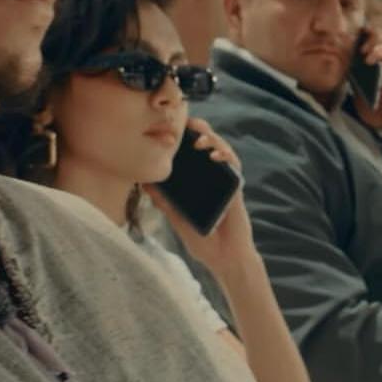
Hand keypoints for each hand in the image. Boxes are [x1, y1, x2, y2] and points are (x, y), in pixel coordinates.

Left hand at [142, 118, 257, 276]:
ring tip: (199, 140)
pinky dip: (226, 157)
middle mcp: (213, 177)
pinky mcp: (236, 188)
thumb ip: (165, 202)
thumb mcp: (177, 218)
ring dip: (213, 140)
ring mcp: (225, 181)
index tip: (171, 126)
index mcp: (198, 182)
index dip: (185, 137)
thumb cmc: (203, 239)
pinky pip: (234, 167)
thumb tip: (145, 183)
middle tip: (187, 123)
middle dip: (199, 130)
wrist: (224, 258)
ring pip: (223, 151)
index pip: (191, 153)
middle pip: (208, 146)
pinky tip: (215, 156)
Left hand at [351, 28, 381, 130]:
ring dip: (377, 46)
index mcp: (380, 62)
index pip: (376, 39)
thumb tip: (340, 64)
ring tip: (365, 56)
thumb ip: (353, 77)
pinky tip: (372, 58)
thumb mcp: (358, 91)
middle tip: (359, 50)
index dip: (366, 34)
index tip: (353, 36)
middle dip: (371, 37)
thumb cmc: (376, 109)